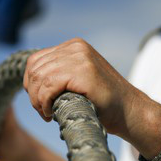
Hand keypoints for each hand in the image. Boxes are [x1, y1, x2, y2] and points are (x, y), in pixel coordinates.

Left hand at [23, 38, 139, 136]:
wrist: (130, 111)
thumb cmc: (104, 102)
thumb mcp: (78, 80)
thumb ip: (60, 73)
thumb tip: (31, 81)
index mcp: (74, 46)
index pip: (36, 60)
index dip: (31, 83)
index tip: (39, 102)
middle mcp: (76, 47)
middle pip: (35, 68)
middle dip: (33, 93)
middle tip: (43, 111)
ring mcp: (81, 57)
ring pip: (40, 77)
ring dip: (37, 100)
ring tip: (47, 113)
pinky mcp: (83, 72)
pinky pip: (49, 86)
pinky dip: (44, 102)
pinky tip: (50, 113)